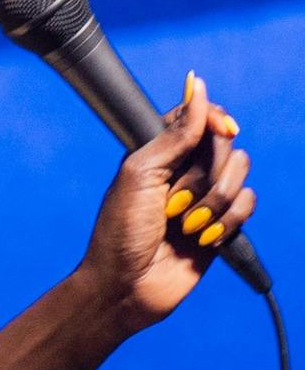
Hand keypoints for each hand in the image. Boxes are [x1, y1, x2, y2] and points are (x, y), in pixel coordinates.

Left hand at [75, 72, 256, 334]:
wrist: (128, 285)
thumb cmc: (121, 228)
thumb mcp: (141, 172)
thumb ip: (176, 133)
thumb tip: (197, 85)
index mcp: (157, 149)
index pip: (197, 116)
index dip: (213, 118)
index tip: (221, 129)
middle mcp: (183, 169)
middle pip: (224, 145)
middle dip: (206, 173)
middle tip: (175, 198)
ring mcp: (204, 196)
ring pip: (240, 175)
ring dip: (214, 202)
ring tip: (183, 224)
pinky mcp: (222, 224)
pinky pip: (247, 205)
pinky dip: (227, 222)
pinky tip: (203, 238)